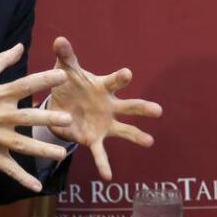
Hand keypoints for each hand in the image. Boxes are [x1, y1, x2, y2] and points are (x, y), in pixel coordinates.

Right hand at [0, 44, 73, 191]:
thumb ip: (2, 61)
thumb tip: (21, 46)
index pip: (25, 85)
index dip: (44, 80)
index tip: (64, 76)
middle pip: (28, 117)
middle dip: (48, 118)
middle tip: (68, 119)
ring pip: (22, 145)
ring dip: (42, 151)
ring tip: (62, 154)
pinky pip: (7, 168)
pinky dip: (21, 179)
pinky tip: (37, 187)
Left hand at [44, 36, 161, 180]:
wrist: (62, 105)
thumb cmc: (70, 84)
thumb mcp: (66, 70)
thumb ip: (65, 57)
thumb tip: (59, 39)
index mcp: (103, 88)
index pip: (114, 81)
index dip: (120, 78)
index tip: (128, 74)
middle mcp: (110, 106)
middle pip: (130, 106)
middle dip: (143, 108)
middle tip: (158, 110)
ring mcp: (106, 123)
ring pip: (125, 130)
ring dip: (136, 136)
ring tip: (149, 142)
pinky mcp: (95, 138)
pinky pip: (101, 153)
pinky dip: (104, 165)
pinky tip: (108, 176)